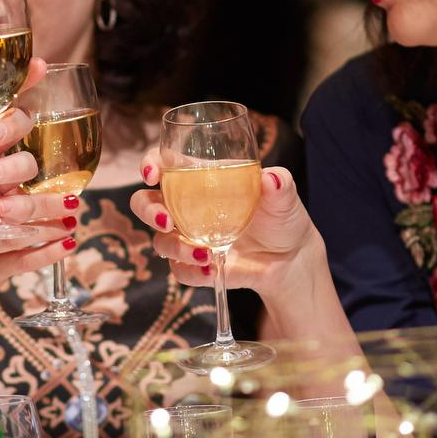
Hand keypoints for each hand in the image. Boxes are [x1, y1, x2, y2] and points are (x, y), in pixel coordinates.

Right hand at [125, 146, 326, 296]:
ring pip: (160, 240)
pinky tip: (211, 270)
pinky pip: (179, 271)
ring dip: (175, 247)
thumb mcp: (284, 198)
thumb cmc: (282, 218)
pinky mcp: (195, 265)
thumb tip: (272, 179)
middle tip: (165, 221)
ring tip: (204, 254)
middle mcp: (186, 207)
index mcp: (201, 179)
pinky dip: (191, 272)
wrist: (291, 259)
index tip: (152, 174)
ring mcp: (188, 237)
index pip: (165, 165)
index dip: (151, 165)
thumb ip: (279, 185)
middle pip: (145, 202)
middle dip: (148, 211)